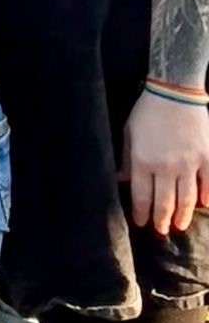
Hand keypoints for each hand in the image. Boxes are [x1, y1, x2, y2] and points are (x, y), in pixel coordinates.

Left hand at [122, 90, 208, 234]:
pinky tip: (204, 205)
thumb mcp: (129, 133)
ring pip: (187, 199)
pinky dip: (207, 197)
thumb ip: (127, 159)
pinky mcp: (206, 157)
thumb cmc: (147, 111)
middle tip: (162, 230)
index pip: (142, 196)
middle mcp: (165, 167)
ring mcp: (188, 164)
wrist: (175, 92)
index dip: (142, 213)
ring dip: (183, 215)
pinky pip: (208, 184)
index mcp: (143, 161)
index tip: (141, 223)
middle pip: (165, 202)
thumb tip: (122, 180)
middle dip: (162, 220)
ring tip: (180, 225)